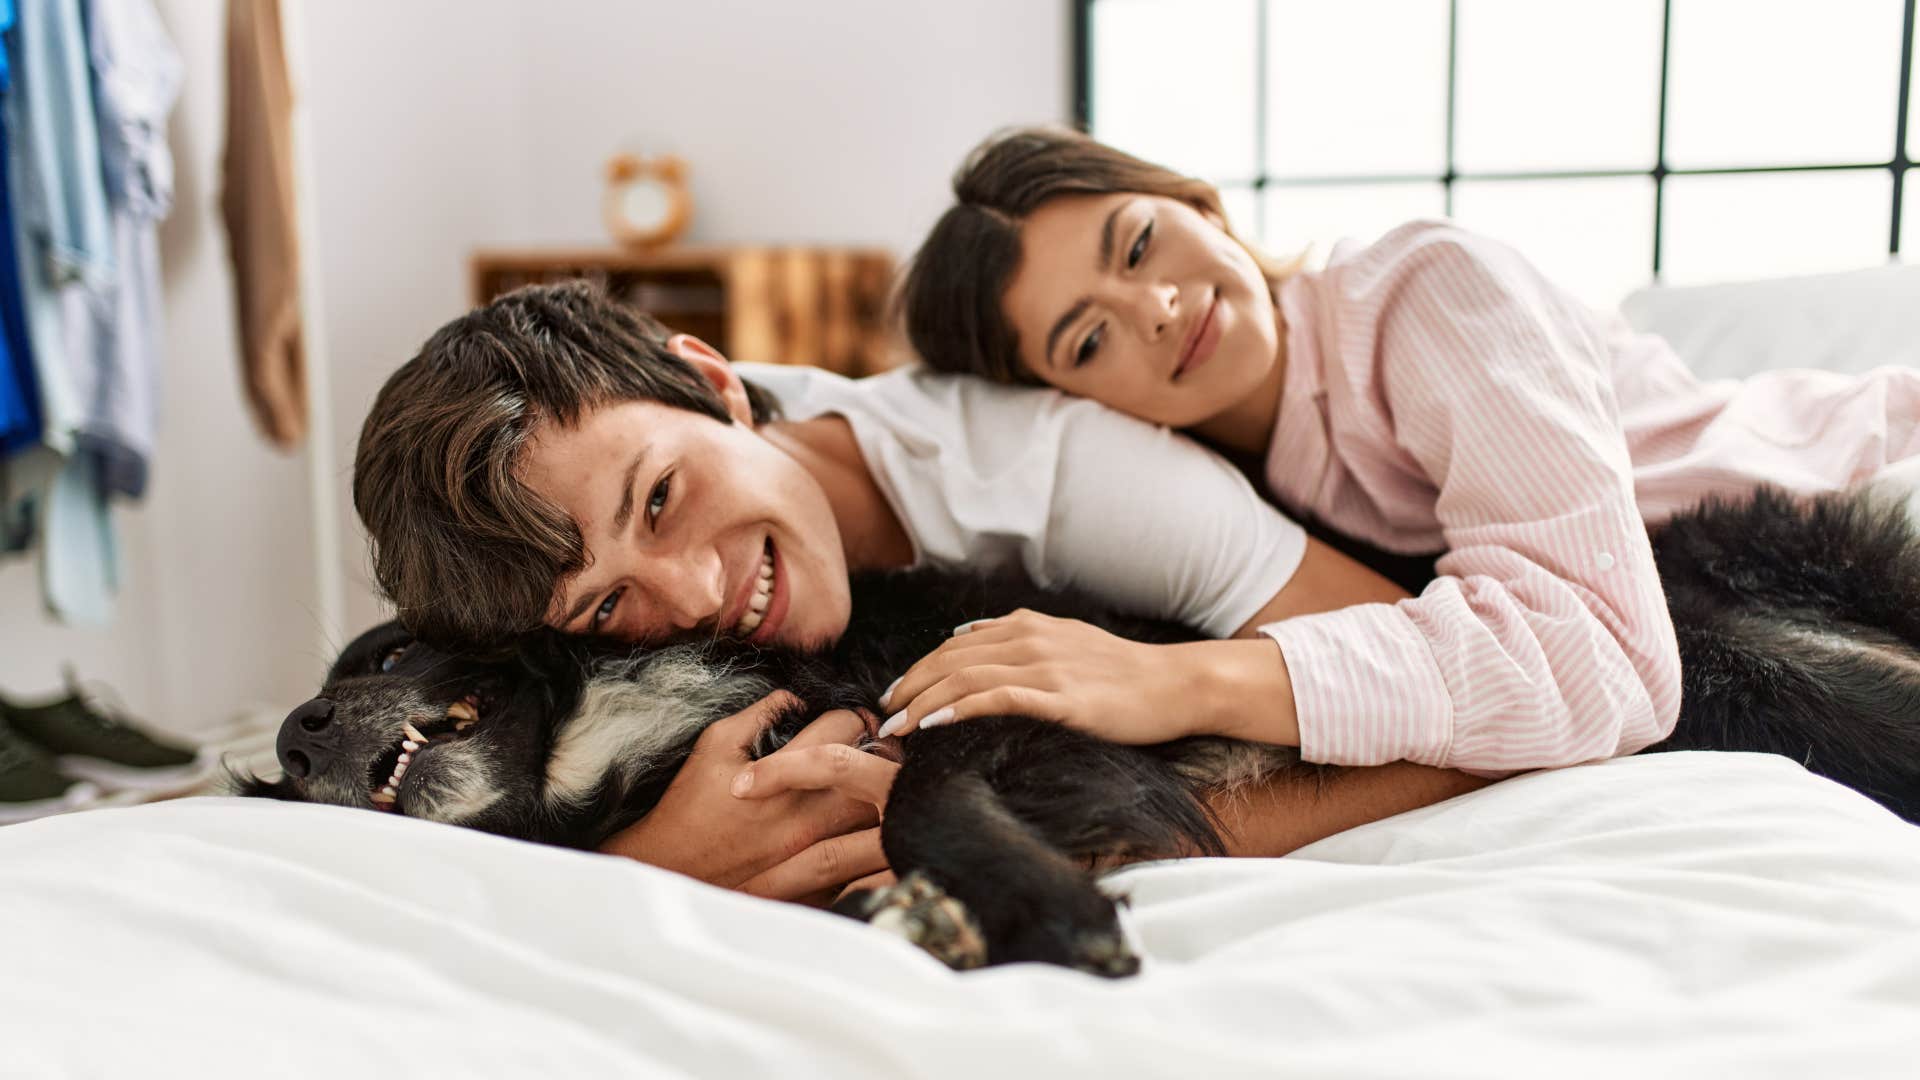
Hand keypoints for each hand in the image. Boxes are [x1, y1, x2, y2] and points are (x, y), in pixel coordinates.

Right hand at [596, 693, 891, 904]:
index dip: (849, 712)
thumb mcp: (718, 743)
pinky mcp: (818, 882)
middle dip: (873, 748)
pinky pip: (860, 852)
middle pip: (874, 768)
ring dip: (874, 790)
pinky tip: (853, 820)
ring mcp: (817, 852)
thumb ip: (762, 713)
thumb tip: (795, 696)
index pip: (845, 727)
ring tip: (864, 779)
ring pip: (875, 812)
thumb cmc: (690, 803)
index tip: (843, 717)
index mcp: (787, 778)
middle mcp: (809, 816)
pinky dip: (864, 831)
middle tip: (865, 743)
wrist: (671, 868)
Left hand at [875, 608, 1214, 743]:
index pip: (954, 646)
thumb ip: (1019, 640)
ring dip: (920, 702)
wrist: (1176, 684)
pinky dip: (957, 710)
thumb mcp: (1066, 642)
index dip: (918, 670)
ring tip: (894, 727)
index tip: (895, 695)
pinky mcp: (1060, 698)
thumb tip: (966, 638)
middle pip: (948, 661)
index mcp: (1027, 626)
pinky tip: (931, 726)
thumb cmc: (1124, 672)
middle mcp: (1029, 639)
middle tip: (881, 715)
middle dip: (909, 687)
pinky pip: (995, 699)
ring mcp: (1044, 668)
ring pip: (963, 679)